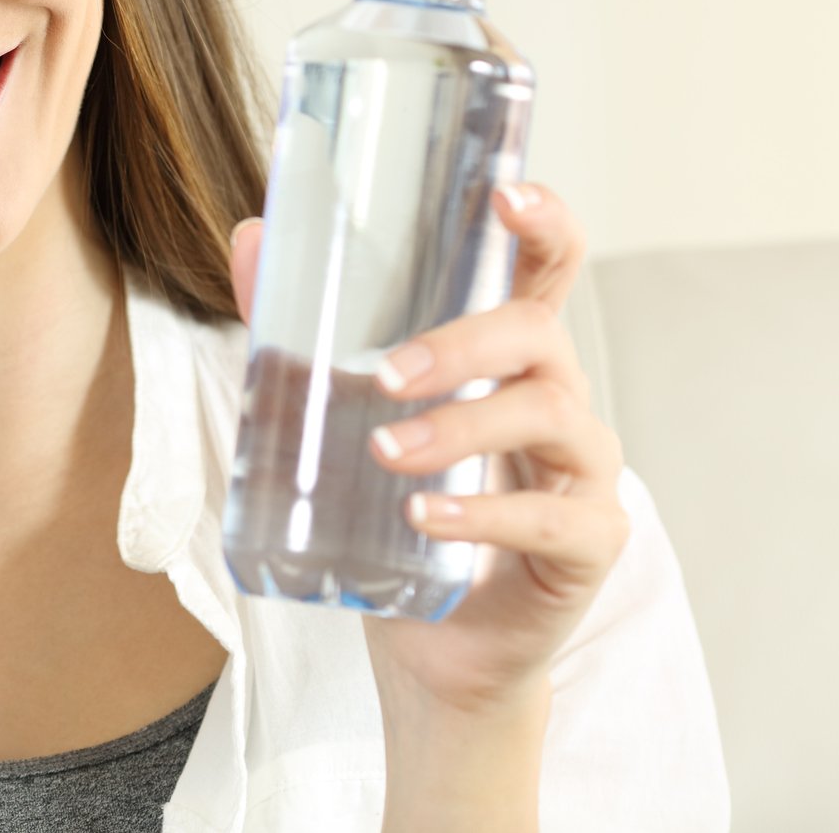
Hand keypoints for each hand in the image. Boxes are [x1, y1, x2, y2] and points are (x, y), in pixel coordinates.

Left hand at [227, 182, 629, 718]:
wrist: (431, 643)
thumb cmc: (393, 508)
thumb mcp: (336, 411)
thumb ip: (296, 329)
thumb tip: (250, 235)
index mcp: (509, 351)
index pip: (546, 266)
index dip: (543, 221)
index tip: (506, 195)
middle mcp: (557, 396)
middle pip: (539, 334)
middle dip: (463, 343)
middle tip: (385, 375)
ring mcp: (583, 470)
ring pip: (548, 417)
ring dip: (460, 427)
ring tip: (385, 453)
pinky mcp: (588, 543)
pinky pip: (550, 517)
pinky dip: (483, 513)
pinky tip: (425, 516)